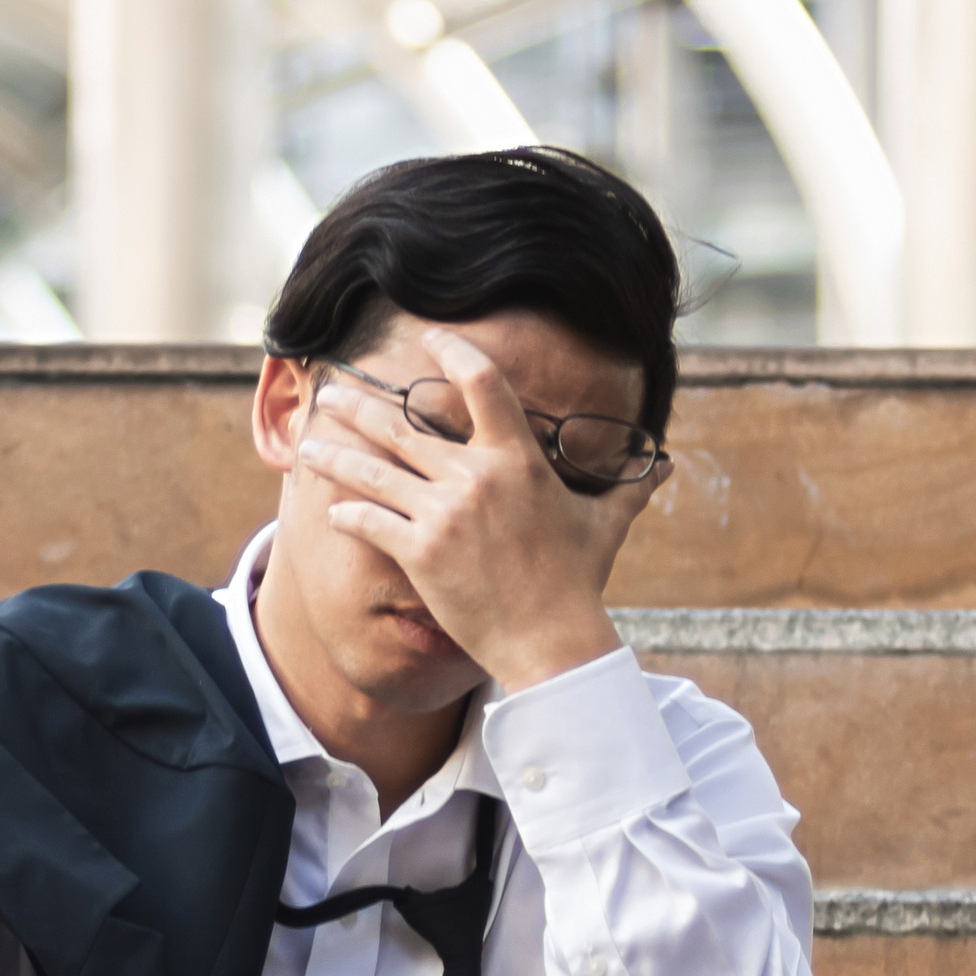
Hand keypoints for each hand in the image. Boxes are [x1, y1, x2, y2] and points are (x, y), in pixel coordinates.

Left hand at [295, 330, 660, 692]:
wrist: (553, 640)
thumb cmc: (578, 581)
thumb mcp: (606, 526)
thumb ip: (629, 489)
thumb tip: (665, 467)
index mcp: (518, 459)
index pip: (483, 383)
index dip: (453, 351)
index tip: (432, 336)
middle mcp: (476, 477)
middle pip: (403, 424)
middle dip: (361, 404)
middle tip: (333, 389)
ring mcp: (444, 514)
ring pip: (374, 470)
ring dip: (336, 454)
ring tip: (310, 442)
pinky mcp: (420, 552)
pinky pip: (370, 521)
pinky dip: (347, 513)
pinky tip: (330, 508)